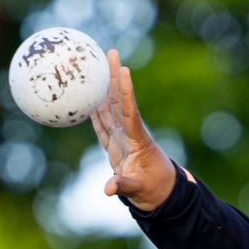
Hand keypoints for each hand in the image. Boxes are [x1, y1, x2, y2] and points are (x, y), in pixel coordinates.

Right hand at [89, 48, 183, 210]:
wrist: (160, 196)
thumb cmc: (154, 191)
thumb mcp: (139, 190)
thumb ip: (123, 186)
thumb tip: (108, 190)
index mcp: (137, 140)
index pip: (129, 111)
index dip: (126, 91)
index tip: (124, 69)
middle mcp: (129, 133)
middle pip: (119, 101)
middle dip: (114, 77)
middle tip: (111, 52)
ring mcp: (122, 138)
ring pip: (109, 108)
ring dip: (103, 88)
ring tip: (98, 64)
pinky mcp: (115, 146)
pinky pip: (102, 125)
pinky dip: (94, 111)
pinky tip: (89, 96)